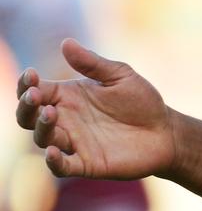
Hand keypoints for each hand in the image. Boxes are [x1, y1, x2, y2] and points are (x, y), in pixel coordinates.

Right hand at [14, 39, 175, 178]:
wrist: (165, 130)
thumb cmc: (141, 100)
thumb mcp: (120, 76)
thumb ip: (93, 63)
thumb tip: (66, 42)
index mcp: (69, 96)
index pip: (36, 90)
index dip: (27, 84)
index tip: (31, 75)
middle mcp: (65, 119)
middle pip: (30, 116)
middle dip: (26, 106)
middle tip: (34, 95)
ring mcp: (74, 142)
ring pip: (44, 138)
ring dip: (42, 127)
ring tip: (50, 113)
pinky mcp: (86, 164)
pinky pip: (62, 167)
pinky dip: (53, 162)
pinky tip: (52, 152)